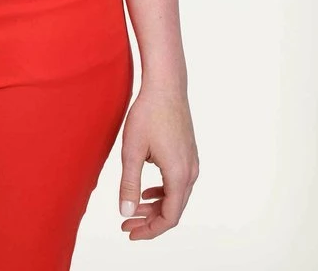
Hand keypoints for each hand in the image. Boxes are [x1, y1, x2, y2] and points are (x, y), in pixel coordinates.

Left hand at [118, 83, 198, 239]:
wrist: (166, 85)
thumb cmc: (148, 113)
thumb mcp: (132, 150)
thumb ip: (129, 184)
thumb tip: (126, 212)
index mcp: (178, 174)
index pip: (169, 218)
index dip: (150, 230)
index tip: (129, 232)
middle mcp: (190, 171)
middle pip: (174, 209)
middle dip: (150, 220)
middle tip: (126, 222)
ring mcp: (191, 161)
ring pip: (176, 196)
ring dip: (155, 205)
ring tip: (133, 207)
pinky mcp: (188, 152)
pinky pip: (178, 182)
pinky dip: (162, 192)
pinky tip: (147, 190)